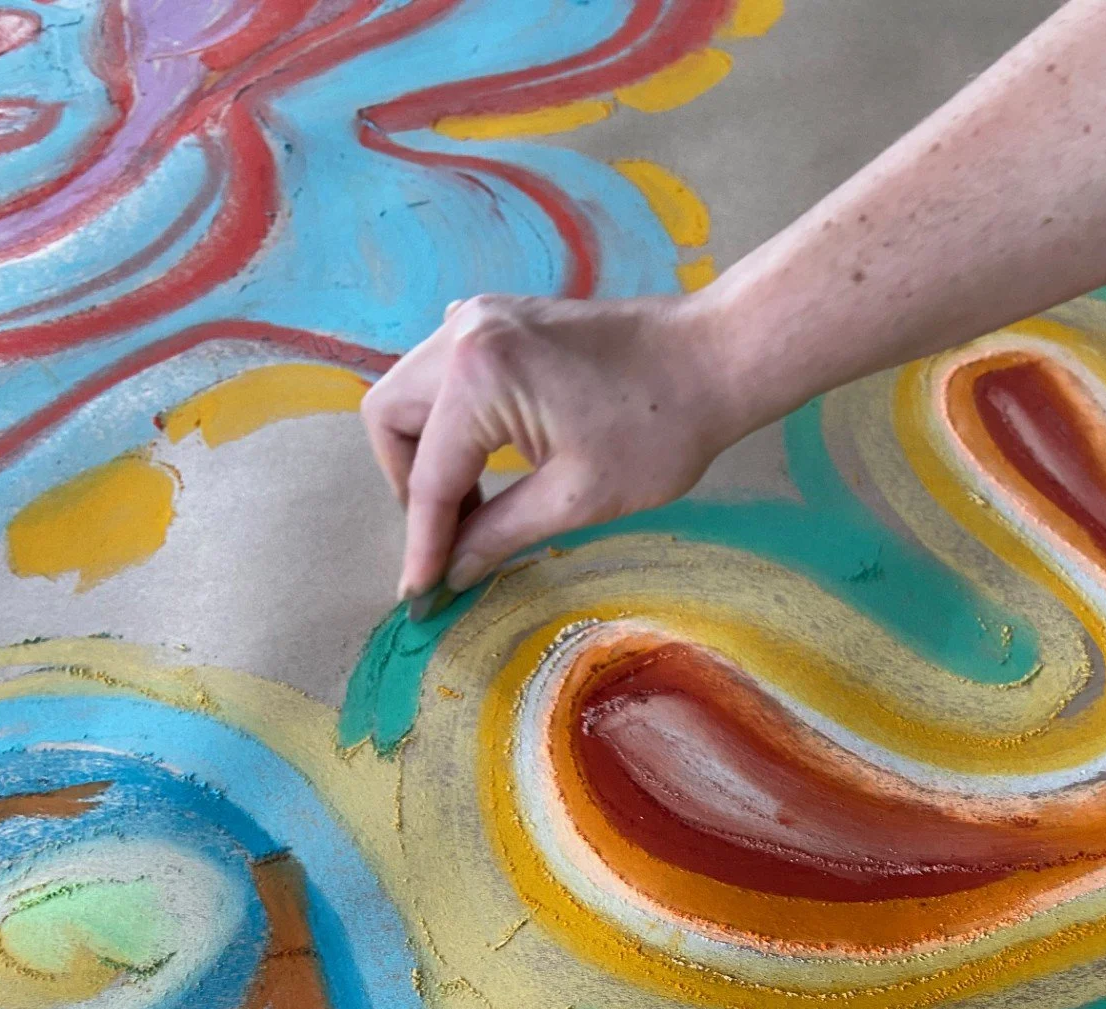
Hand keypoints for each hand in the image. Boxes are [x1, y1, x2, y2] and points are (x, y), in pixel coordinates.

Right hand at [361, 291, 740, 603]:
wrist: (714, 357)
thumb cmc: (659, 430)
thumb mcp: (576, 498)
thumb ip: (499, 534)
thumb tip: (450, 575)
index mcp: (480, 375)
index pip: (429, 477)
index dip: (423, 543)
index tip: (420, 594)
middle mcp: (465, 334)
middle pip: (391, 418)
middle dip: (408, 484)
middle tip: (452, 535)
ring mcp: (480, 317)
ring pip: (411, 393)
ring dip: (428, 451)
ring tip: (478, 504)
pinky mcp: (500, 319)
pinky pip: (444, 372)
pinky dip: (451, 418)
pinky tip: (491, 454)